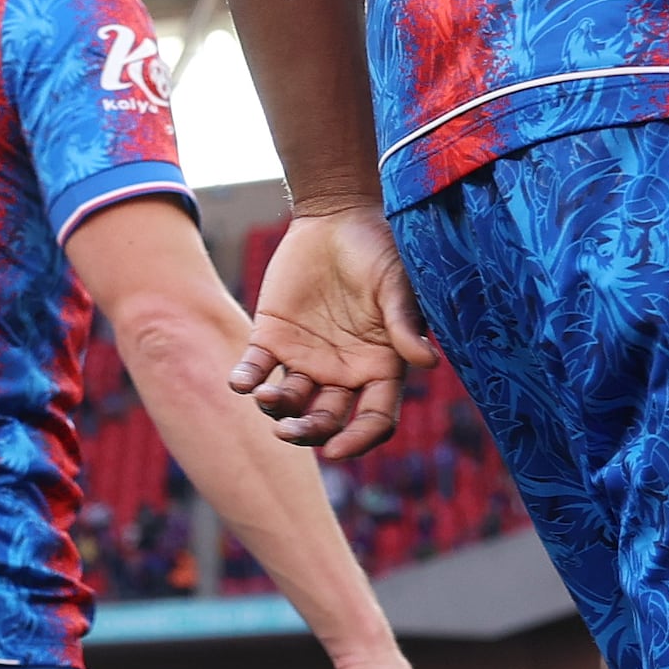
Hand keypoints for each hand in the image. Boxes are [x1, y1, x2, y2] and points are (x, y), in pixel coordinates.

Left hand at [229, 205, 433, 459]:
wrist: (338, 218)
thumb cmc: (380, 250)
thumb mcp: (398, 284)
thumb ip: (404, 323)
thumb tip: (427, 362)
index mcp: (380, 366)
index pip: (374, 419)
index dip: (358, 439)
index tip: (337, 451)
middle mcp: (342, 371)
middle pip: (325, 419)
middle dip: (308, 433)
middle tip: (287, 433)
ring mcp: (305, 358)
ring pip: (288, 402)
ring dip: (276, 409)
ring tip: (267, 398)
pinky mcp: (271, 338)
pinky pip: (254, 369)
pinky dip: (245, 380)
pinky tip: (241, 384)